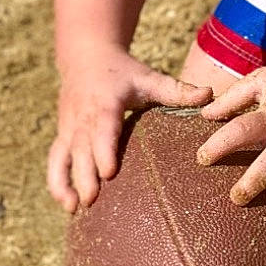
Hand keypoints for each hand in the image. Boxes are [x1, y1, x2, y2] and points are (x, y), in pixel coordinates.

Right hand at [48, 49, 211, 213]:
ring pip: (62, 156)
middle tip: (93, 200)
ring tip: (74, 208)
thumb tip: (210, 95)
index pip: (102, 127)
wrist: (86, 57)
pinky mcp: (63, 135)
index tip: (109, 171)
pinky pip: (55, 159)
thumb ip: (178, 90)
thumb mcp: (149, 77)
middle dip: (85, 174)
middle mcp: (83, 116)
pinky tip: (66, 204)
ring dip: (64, 182)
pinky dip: (56, 181)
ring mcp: (69, 127)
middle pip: (81, 148)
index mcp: (106, 103)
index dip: (103, 149)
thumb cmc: (124, 71)